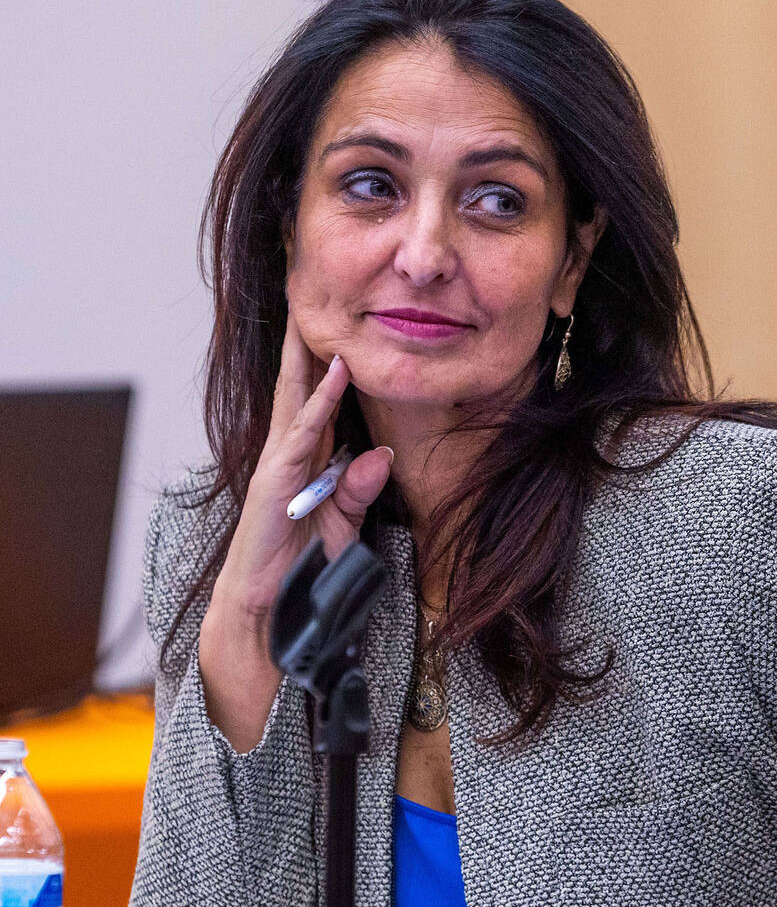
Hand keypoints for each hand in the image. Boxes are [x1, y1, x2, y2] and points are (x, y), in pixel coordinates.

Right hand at [199, 312, 392, 749]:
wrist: (265, 608)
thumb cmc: (299, 568)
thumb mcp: (342, 524)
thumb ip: (358, 489)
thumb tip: (381, 455)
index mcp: (305, 464)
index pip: (317, 405)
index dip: (325, 367)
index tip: (337, 329)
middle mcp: (287, 456)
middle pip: (298, 390)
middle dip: (304, 346)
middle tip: (307, 298)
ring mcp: (278, 466)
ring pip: (296, 399)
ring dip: (307, 357)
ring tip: (313, 315)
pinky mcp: (277, 482)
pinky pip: (304, 433)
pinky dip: (321, 401)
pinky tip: (336, 372)